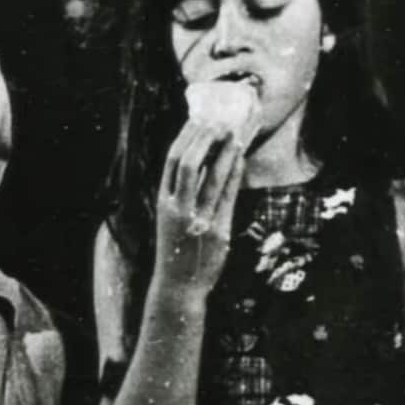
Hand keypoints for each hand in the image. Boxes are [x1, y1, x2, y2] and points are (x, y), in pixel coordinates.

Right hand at [153, 121, 245, 303]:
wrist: (179, 286)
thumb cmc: (177, 249)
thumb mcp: (172, 218)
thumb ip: (182, 193)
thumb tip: (203, 160)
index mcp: (164, 202)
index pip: (172, 161)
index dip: (186, 137)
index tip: (199, 118)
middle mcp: (178, 208)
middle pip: (187, 163)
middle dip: (203, 138)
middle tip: (219, 120)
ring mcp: (197, 219)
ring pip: (210, 177)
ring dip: (223, 152)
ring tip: (234, 133)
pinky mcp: (217, 230)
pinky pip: (227, 196)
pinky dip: (234, 174)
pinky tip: (241, 159)